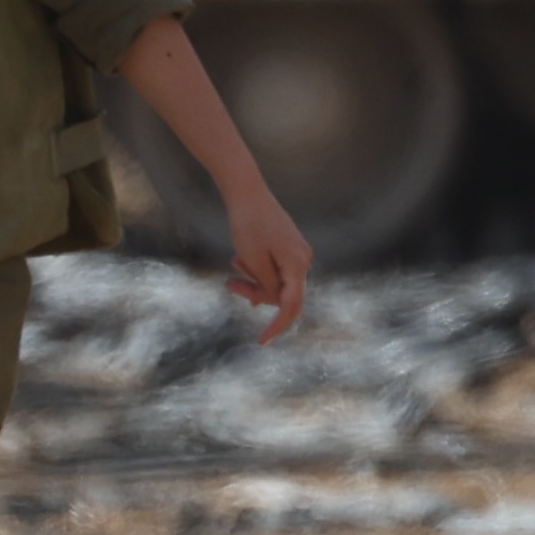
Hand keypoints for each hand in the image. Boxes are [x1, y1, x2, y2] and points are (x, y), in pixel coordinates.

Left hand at [222, 187, 312, 341]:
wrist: (247, 192)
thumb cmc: (248, 226)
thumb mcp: (254, 261)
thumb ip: (267, 286)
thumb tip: (275, 303)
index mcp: (297, 265)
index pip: (291, 307)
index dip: (277, 327)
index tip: (261, 342)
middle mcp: (304, 260)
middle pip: (283, 294)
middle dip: (257, 293)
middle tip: (230, 284)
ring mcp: (299, 252)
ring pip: (278, 281)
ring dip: (254, 279)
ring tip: (233, 264)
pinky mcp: (290, 246)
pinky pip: (277, 269)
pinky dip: (259, 270)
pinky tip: (241, 258)